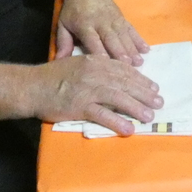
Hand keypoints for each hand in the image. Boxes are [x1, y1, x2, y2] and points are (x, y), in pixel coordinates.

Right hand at [33, 55, 162, 135]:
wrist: (32, 86)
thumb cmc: (54, 75)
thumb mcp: (78, 63)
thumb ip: (97, 67)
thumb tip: (117, 75)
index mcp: (95, 61)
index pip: (123, 70)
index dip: (140, 79)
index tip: (153, 87)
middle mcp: (95, 73)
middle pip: (125, 83)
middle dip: (144, 93)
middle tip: (159, 102)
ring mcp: (88, 90)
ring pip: (118, 98)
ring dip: (136, 108)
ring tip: (149, 116)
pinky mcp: (80, 106)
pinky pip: (103, 115)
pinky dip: (117, 122)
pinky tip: (129, 129)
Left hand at [55, 0, 149, 63]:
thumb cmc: (73, 8)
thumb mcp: (63, 23)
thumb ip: (63, 42)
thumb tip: (58, 61)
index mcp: (85, 25)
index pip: (93, 40)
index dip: (99, 51)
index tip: (106, 64)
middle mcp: (101, 22)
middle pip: (111, 38)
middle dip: (120, 52)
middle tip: (128, 67)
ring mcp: (113, 19)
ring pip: (124, 35)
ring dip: (132, 48)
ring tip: (139, 62)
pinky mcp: (122, 17)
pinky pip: (131, 29)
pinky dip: (139, 39)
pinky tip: (146, 49)